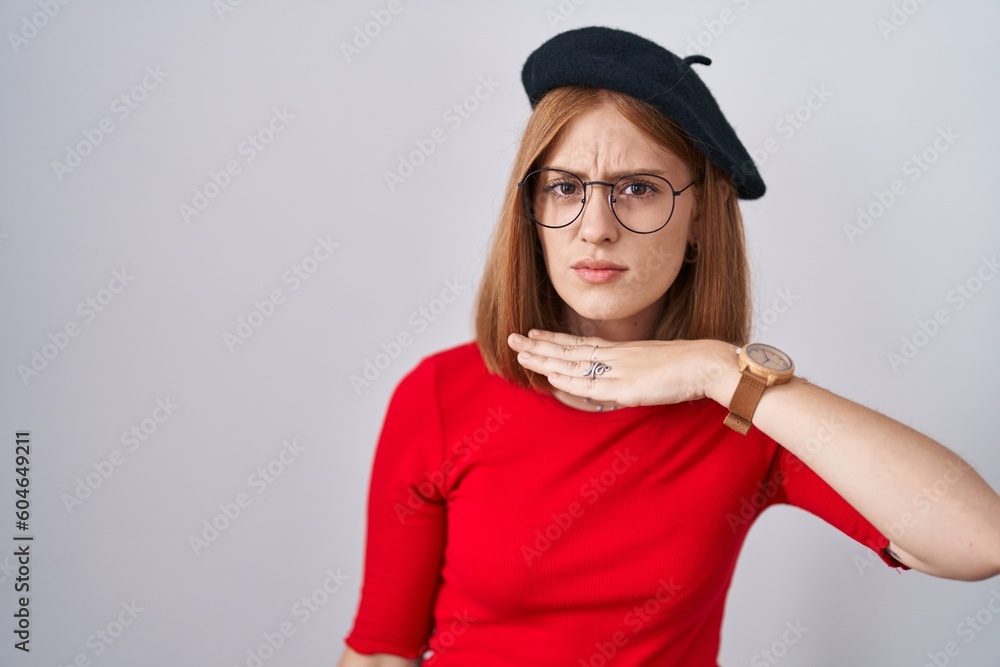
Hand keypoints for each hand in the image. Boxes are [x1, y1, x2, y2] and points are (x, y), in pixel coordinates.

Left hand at [507, 330, 739, 407]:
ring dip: (544, 357)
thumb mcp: (654, 368)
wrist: (707, 364)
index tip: (534, 334)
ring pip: (573, 362)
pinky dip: (568, 379)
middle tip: (513, 337)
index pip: (581, 343)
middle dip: (539, 344)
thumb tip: (619, 387)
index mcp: (623, 351)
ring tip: (519, 351)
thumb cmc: (689, 367)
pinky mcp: (625, 386)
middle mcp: (616, 355)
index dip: (555, 340)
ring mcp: (618, 369)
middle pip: (569, 349)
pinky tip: (549, 375)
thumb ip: (634, 375)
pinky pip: (589, 383)